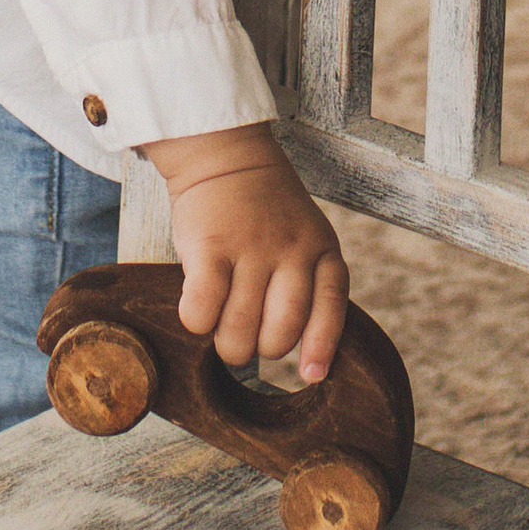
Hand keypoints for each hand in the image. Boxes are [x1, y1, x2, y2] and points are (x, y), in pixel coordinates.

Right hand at [139, 127, 347, 381]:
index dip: (321, 346)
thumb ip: (306, 282)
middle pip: (281, 334)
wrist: (225, 154)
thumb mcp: (303, 235)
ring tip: (220, 326)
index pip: (331, 306)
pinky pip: (203, 309)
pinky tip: (197, 311)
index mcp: (321, 249)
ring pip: (240, 332)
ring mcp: (251, 248)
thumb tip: (303, 355)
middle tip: (246, 334)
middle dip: (260, 349)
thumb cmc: (263, 210)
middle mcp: (291, 250)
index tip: (312, 375)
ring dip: (227, 343)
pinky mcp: (210, 247)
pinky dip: (197, 322)